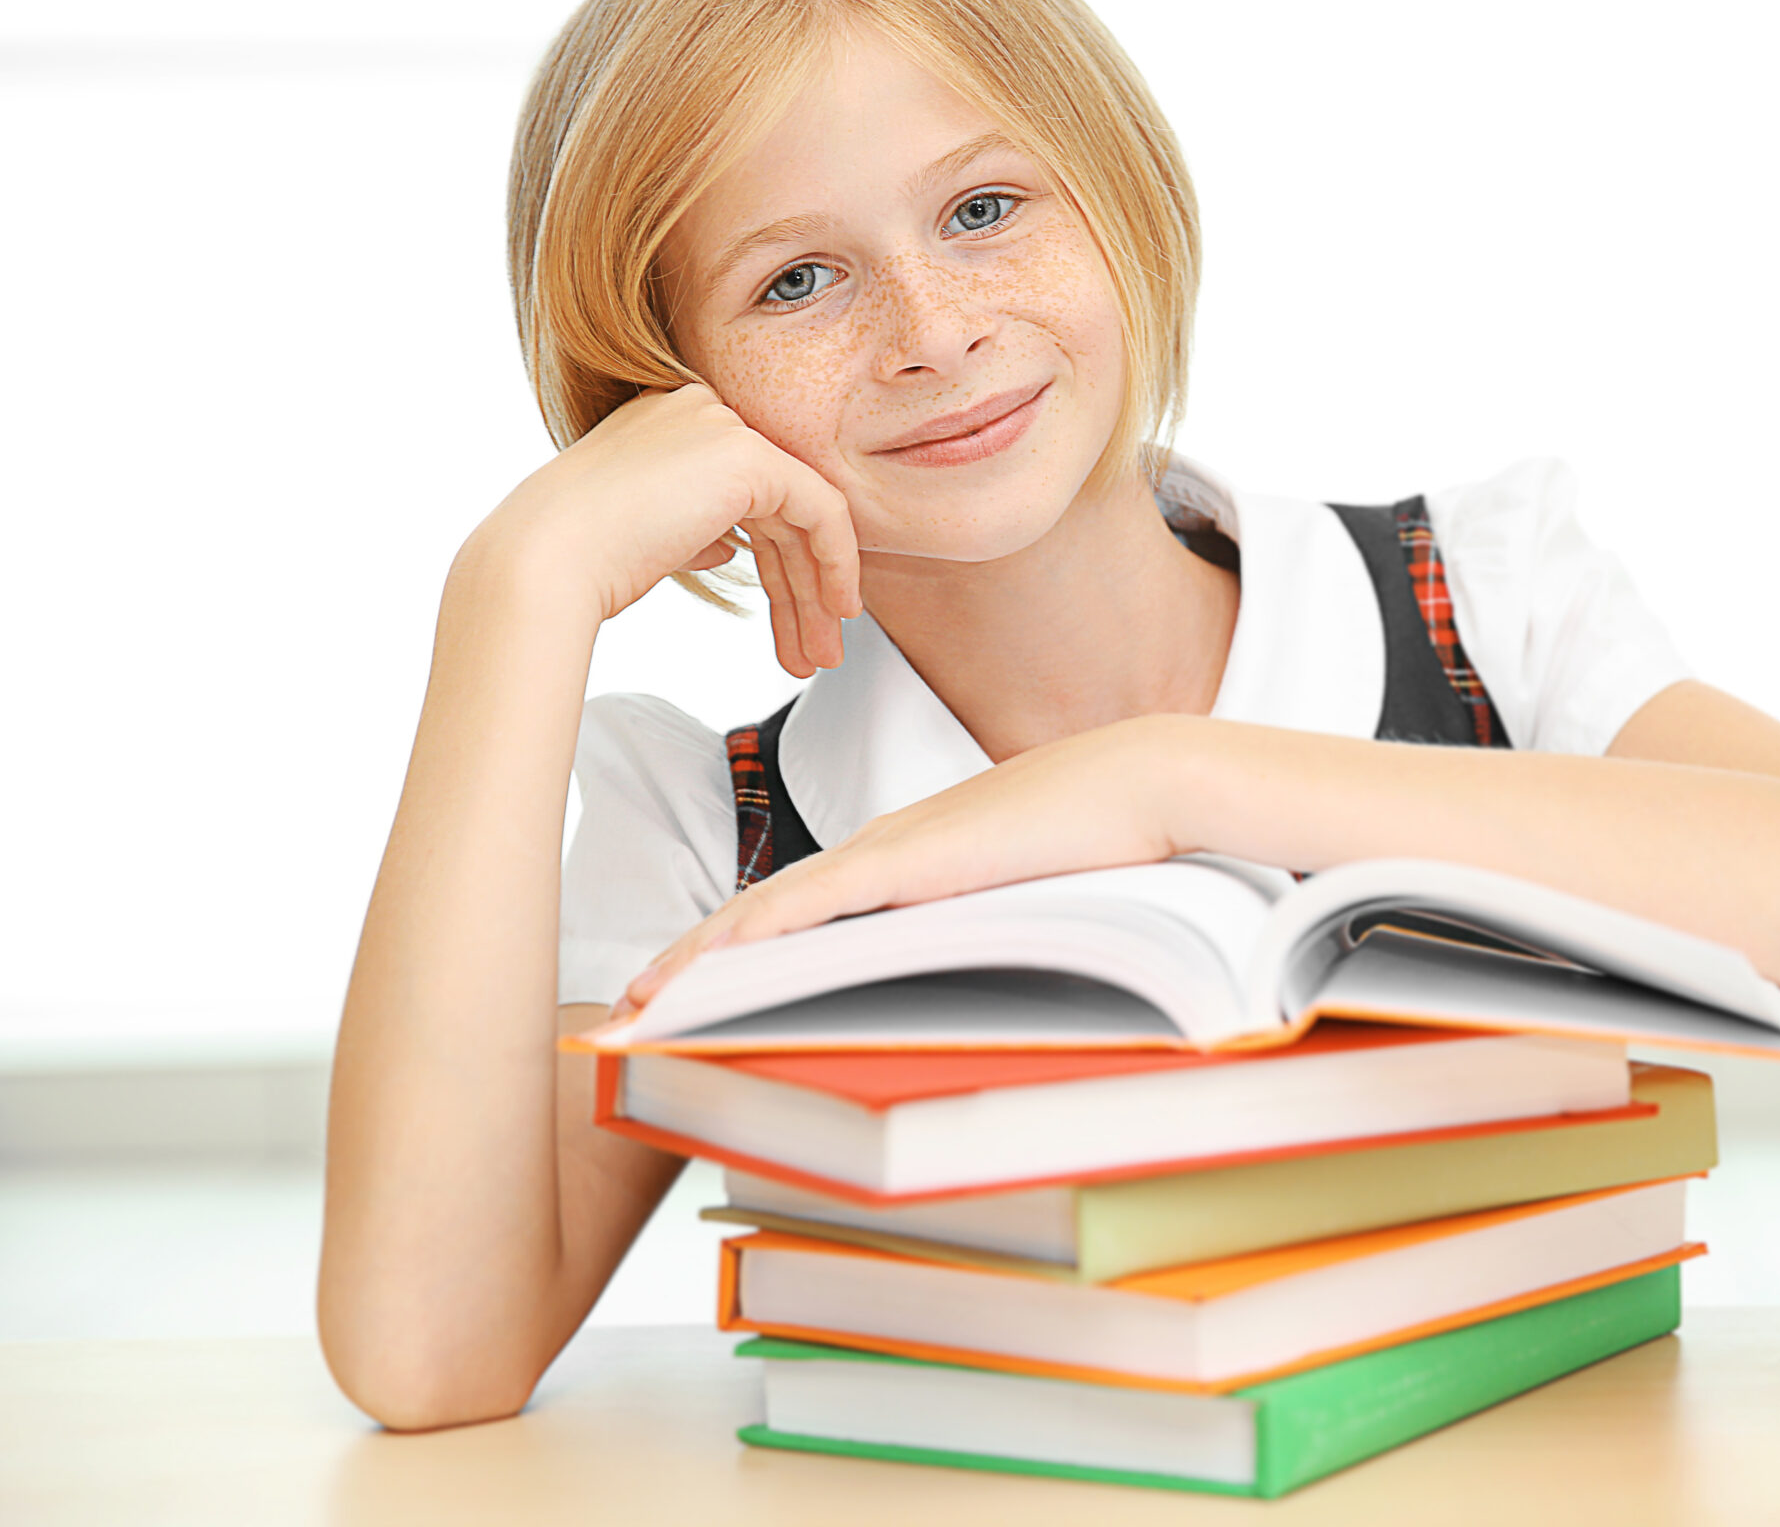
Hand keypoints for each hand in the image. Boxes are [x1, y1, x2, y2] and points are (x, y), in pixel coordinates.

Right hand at [474, 384, 862, 677]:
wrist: (544, 563)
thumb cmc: (577, 562)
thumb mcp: (647, 538)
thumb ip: (694, 528)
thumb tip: (731, 543)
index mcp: (667, 424)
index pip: (744, 495)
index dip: (776, 564)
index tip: (792, 621)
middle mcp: (697, 411)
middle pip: (774, 509)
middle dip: (799, 588)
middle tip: (814, 650)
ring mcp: (723, 426)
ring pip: (801, 515)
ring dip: (815, 593)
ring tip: (820, 656)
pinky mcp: (748, 455)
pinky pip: (821, 510)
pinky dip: (837, 563)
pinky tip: (837, 610)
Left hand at [610, 715, 1195, 1022]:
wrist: (1147, 780)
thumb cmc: (1104, 838)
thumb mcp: (1021, 894)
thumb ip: (978, 927)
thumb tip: (961, 993)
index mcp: (903, 860)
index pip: (793, 914)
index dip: (729, 952)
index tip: (678, 994)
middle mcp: (880, 852)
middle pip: (760, 914)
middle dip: (689, 962)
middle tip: (624, 1008)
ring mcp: (892, 851)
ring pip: (771, 911)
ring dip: (700, 957)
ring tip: (639, 1002)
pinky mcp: (913, 858)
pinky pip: (815, 902)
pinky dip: (756, 933)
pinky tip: (709, 961)